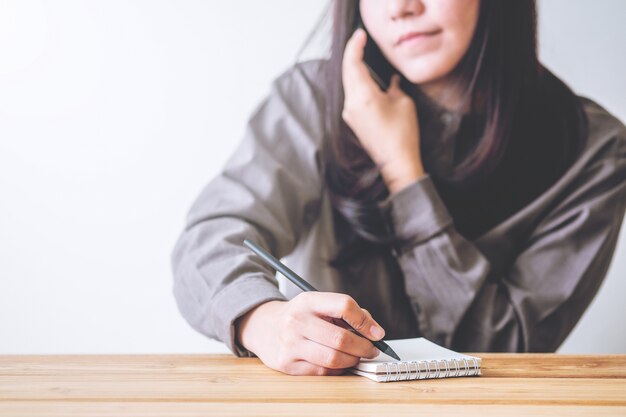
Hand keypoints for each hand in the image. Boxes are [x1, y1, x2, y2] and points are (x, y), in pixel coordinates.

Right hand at [235, 292, 384, 375]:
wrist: (263, 326)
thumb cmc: (299, 315)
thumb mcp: (318, 303)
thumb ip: (346, 312)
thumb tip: (375, 331)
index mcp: (308, 301)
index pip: (344, 305)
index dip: (365, 321)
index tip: (377, 333)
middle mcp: (297, 321)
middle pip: (341, 338)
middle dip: (364, 347)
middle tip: (371, 349)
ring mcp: (290, 344)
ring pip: (333, 359)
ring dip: (352, 360)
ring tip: (356, 357)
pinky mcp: (287, 364)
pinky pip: (322, 372)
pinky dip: (337, 369)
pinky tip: (339, 363)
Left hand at [342, 28, 424, 193]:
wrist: (396, 164)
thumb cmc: (402, 134)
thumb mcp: (403, 103)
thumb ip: (393, 87)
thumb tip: (390, 82)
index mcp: (362, 96)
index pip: (352, 64)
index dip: (355, 47)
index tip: (360, 36)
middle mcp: (351, 104)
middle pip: (347, 72)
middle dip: (352, 55)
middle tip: (360, 41)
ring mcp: (350, 114)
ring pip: (348, 84)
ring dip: (354, 70)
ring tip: (362, 57)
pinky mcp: (353, 122)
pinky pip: (352, 96)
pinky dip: (356, 83)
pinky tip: (365, 79)